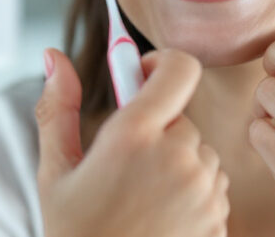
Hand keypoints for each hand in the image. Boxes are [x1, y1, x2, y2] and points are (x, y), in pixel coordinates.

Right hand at [36, 48, 229, 236]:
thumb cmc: (74, 234)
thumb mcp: (56, 171)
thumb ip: (58, 107)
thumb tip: (54, 55)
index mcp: (135, 135)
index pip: (179, 68)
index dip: (161, 64)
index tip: (141, 77)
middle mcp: (178, 157)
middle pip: (182, 117)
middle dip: (157, 131)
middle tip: (124, 164)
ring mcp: (204, 191)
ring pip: (199, 154)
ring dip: (177, 165)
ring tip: (140, 200)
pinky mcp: (220, 220)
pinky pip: (210, 189)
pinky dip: (190, 197)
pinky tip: (158, 221)